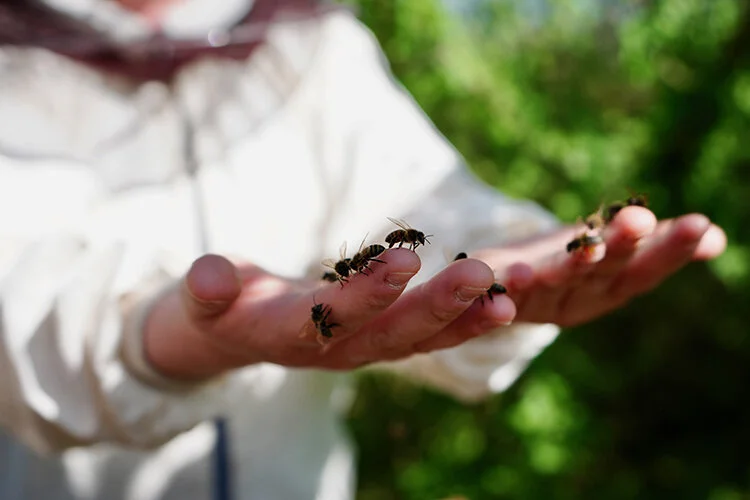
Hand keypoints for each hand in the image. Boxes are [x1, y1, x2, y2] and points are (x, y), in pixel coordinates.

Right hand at [143, 248, 516, 379]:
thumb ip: (206, 290)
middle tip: (479, 275)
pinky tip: (500, 301)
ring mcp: (362, 350)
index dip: (365, 292)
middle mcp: (334, 351)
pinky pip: (427, 335)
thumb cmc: (220, 306)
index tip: (404, 259)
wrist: (237, 333)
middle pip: (390, 334)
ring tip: (505, 296)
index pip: (331, 316)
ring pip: (419, 340)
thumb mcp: (201, 298)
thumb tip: (207, 277)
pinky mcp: (381, 340)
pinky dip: (463, 321)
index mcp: (290, 334)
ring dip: (463, 320)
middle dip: (435, 306)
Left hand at [474, 206, 726, 326]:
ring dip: (568, 267)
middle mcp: (575, 298)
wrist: (502, 288)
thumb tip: (715, 237)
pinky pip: (497, 293)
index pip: (645, 269)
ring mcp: (535, 299)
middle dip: (622, 247)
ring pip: (553, 283)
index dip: (670, 250)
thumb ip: (658, 245)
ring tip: (586, 246)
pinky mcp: (495, 293)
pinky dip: (501, 284)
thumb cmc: (568, 263)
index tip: (698, 223)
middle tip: (641, 220)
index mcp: (608, 288)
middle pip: (602, 273)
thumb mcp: (614, 250)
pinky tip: (506, 271)